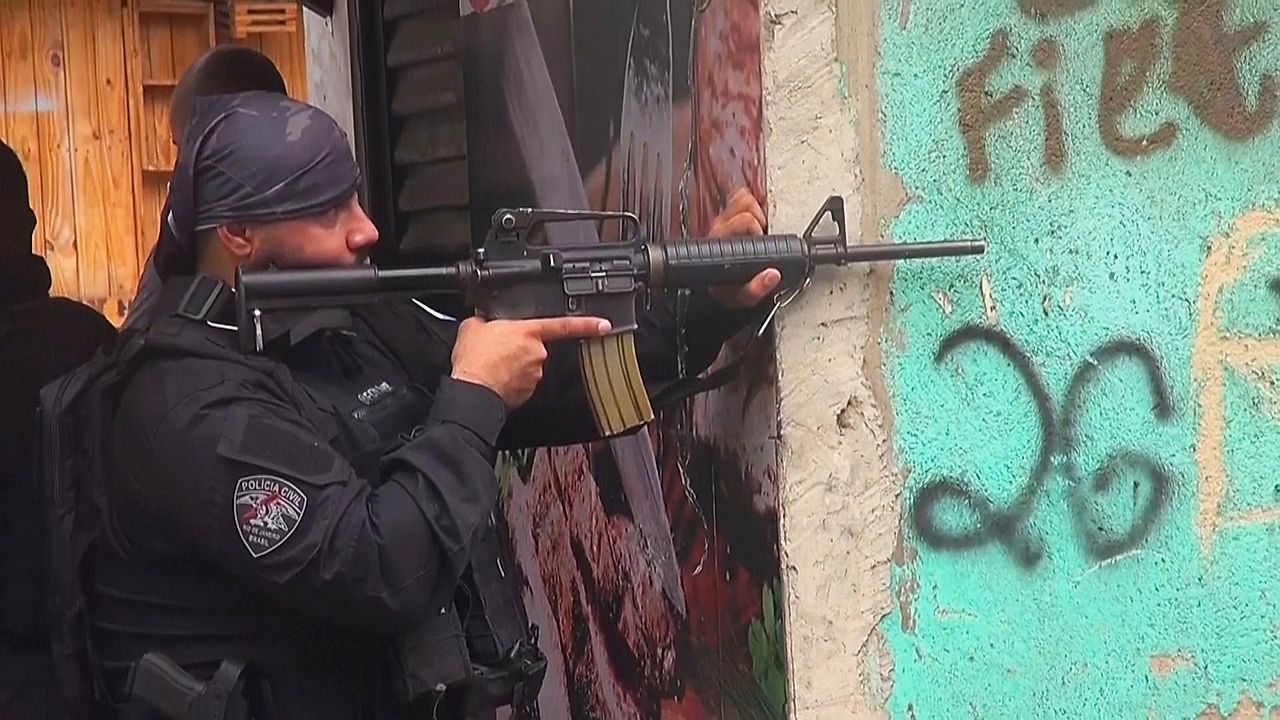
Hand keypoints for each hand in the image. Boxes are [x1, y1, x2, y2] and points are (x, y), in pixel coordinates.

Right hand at [451, 315, 612, 409]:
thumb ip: (486, 320)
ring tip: (492, 366)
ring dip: (514, 366)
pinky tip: (494, 378)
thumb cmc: (474, 359)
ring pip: (527, 366)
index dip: (587, 324)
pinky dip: (510, 381)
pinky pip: (521, 383)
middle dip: (519, 349)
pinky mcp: (527, 392)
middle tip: (497, 351)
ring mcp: (534, 374)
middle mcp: (537, 353)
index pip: (565, 326)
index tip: (604, 326)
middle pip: (534, 347)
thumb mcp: (473, 326)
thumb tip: (483, 321)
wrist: (471, 389)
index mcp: (529, 333)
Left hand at [706, 187, 780, 308]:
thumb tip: (773, 275)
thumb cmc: (727, 289)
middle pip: (746, 204)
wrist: (714, 288)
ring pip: (742, 197)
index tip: (763, 245)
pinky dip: (750, 204)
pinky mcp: (724, 217)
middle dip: (759, 220)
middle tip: (761, 238)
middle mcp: (718, 227)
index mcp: (722, 241)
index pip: (747, 219)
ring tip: (759, 229)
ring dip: (755, 209)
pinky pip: (738, 199)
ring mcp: (720, 220)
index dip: (759, 229)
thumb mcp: (741, 295)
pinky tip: (755, 220)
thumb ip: (756, 288)